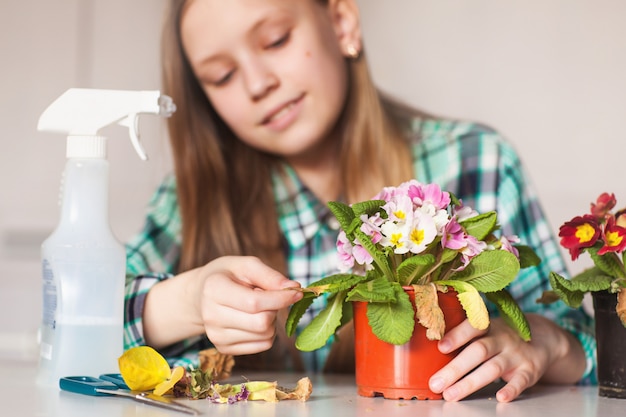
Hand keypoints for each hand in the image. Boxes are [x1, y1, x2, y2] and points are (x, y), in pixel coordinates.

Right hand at [143, 256, 301, 354]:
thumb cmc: (228, 276)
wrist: (201, 295)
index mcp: (214, 290)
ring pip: (265, 336)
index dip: (281, 299)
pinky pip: (262, 345)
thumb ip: (270, 276)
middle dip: (275, 309)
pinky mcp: (224, 349)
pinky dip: (266, 332)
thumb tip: (294, 289)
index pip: (255, 303)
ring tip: (257, 307)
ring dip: (271, 321)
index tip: (297, 292)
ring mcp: (216, 336)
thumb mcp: (247, 265)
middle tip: (269, 297)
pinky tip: (253, 319)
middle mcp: (211, 316)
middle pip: (262, 323)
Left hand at [428, 314, 585, 401]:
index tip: (440, 347)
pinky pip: (520, 381)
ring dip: (470, 383)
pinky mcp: (530, 370)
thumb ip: (463, 337)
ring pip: (492, 368)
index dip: (456, 336)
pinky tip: (500, 397)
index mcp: (487, 326)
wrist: (542, 337)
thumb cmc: (500, 336)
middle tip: (436, 383)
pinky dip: (511, 389)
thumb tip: (428, 350)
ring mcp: (516, 354)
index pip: (472, 327)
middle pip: (477, 351)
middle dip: (455, 369)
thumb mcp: (485, 330)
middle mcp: (502, 338)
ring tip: (451, 395)